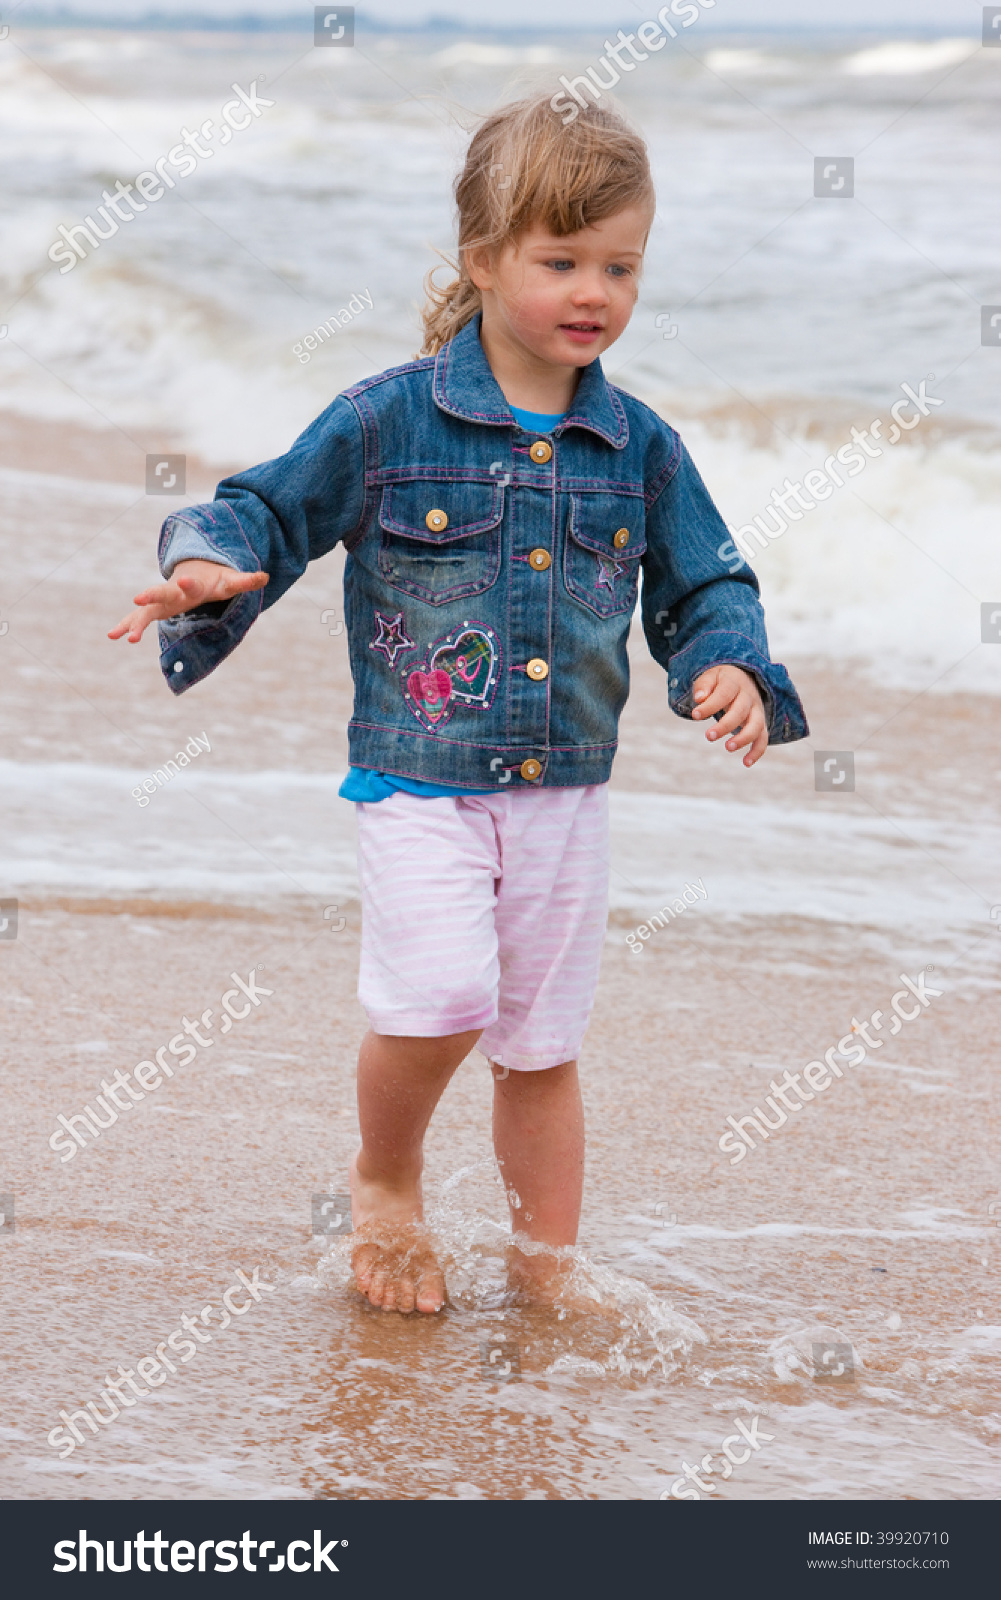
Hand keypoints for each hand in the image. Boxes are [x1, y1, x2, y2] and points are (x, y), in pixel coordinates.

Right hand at [108, 559, 267, 643]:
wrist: (195, 570)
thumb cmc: (215, 580)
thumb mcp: (231, 580)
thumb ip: (245, 580)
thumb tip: (265, 576)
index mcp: (194, 584)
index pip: (192, 584)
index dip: (188, 584)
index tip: (183, 581)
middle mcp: (174, 591)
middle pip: (161, 593)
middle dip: (151, 595)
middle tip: (138, 598)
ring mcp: (162, 599)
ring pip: (146, 610)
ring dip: (134, 622)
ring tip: (122, 637)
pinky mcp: (154, 608)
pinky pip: (137, 617)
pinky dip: (126, 625)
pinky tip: (112, 636)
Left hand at [691, 664, 767, 766]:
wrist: (742, 678)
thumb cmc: (720, 682)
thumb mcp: (710, 677)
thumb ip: (703, 686)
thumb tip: (699, 698)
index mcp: (734, 683)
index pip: (724, 694)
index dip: (710, 706)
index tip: (695, 715)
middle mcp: (748, 697)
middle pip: (740, 711)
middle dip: (725, 725)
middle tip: (708, 736)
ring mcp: (756, 711)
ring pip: (756, 725)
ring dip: (744, 738)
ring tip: (728, 747)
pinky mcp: (760, 723)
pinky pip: (763, 738)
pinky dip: (757, 751)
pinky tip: (746, 763)